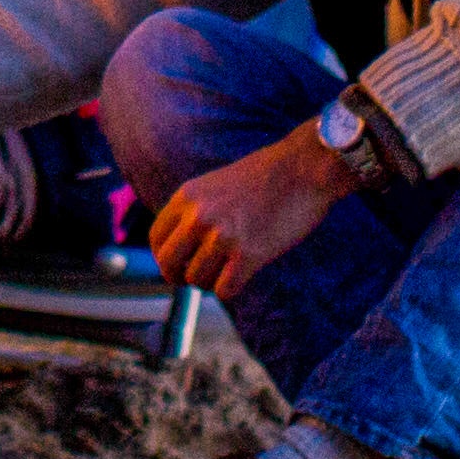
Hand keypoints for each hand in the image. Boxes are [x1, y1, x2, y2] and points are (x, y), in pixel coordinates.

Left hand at [141, 128, 352, 293]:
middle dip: (180, 277)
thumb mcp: (216, 184)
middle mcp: (198, 216)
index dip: (165, 258)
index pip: (156, 238)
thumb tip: (181, 247)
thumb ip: (196, 210)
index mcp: (187, 196)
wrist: (303, 168)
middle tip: (197, 279)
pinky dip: (230, 289)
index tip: (178, 266)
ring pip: (197, 280)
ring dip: (210, 282)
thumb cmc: (266, 177)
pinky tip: (242, 276)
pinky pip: (224, 290)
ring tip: (226, 272)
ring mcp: (222, 236)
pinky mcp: (248, 255)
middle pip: (168, 264)